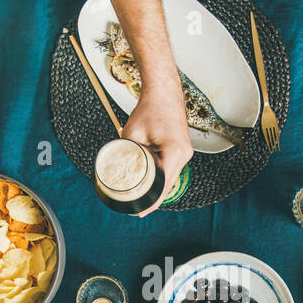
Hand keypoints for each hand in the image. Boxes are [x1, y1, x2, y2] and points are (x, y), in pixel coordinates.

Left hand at [122, 83, 193, 216]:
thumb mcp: (132, 133)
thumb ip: (126, 152)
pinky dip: (162, 177)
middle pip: (169, 185)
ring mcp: (186, 152)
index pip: (164, 185)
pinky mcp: (183, 148)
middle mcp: (185, 154)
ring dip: (158, 188)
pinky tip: (152, 184)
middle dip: (153, 198)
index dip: (151, 201)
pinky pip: (172, 169)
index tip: (140, 211)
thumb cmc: (150, 108)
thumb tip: (116, 168)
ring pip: (171, 178)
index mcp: (175, 152)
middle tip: (137, 209)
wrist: (163, 91)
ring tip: (143, 198)